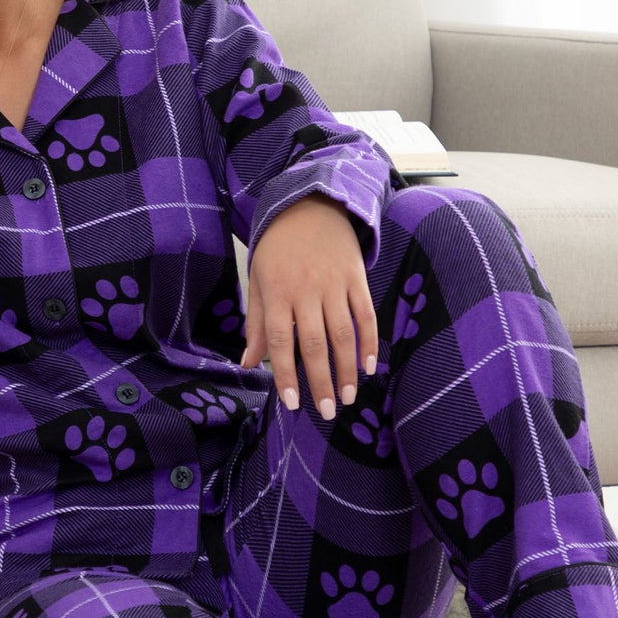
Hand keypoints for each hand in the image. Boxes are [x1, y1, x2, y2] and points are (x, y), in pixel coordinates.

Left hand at [240, 194, 377, 418]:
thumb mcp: (258, 280)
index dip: (285, 374)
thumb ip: (257, 323)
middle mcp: (306, 290)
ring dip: (347, 370)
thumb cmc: (277, 249)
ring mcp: (334, 284)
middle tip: (328, 411)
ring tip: (348, 398)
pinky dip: (370, 342)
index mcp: (276, 293)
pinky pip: (366, 315)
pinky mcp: (356, 278)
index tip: (293, 403)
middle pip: (315, 344)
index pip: (280, 341)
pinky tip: (368, 367)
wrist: (310, 205)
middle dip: (321, 381)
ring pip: (344, 334)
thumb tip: (248, 363)